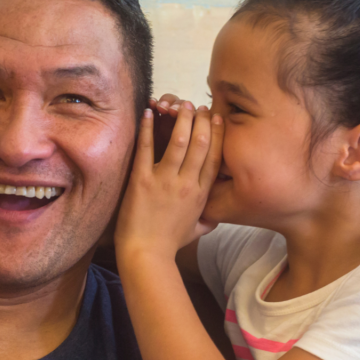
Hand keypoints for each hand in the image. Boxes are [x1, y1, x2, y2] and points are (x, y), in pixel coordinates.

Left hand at [116, 100, 222, 260]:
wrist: (146, 255)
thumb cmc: (168, 244)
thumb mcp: (196, 231)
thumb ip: (208, 220)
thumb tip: (216, 217)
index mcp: (201, 194)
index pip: (215, 156)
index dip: (217, 133)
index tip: (216, 118)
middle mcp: (187, 184)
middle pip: (201, 143)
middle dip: (200, 120)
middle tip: (197, 105)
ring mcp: (165, 181)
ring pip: (179, 141)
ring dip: (180, 119)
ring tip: (179, 103)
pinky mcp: (142, 181)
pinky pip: (146, 148)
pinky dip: (147, 128)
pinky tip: (148, 112)